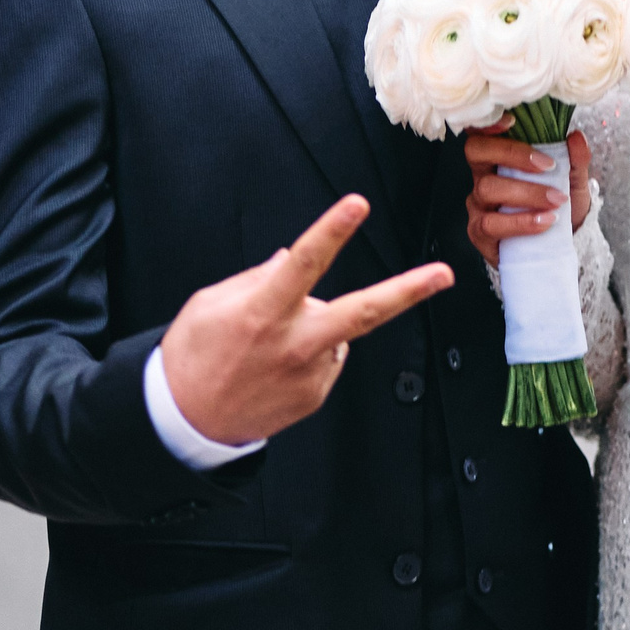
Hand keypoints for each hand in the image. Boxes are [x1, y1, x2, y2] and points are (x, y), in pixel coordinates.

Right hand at [160, 194, 451, 446]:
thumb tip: (288, 259)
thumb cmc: (193, 357)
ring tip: (266, 347)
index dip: (332, 231)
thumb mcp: (210, 304)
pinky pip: (326, 357)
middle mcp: (293, 344)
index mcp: (263, 311)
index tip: (357, 204)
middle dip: (407, 291)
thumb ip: (255, 278)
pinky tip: (275, 367)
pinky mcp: (315, 396)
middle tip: (444, 275)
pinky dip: (309, 351)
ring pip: (335, 329)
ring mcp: (309, 373)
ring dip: (316, 324)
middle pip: (362, 312)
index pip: (304, 262)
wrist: (185, 424)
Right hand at [463, 124, 591, 266]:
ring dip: (526, 193)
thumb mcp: (573, 181)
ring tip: (556, 201)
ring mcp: (478, 205)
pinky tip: (545, 222)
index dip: (488, 123)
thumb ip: (575, 160)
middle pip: (477, 152)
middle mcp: (482, 177)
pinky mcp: (479, 234)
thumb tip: (576, 137)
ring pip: (488, 189)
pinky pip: (491, 224)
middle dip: (514, 155)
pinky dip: (521, 222)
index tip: (512, 121)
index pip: (482, 132)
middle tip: (549, 166)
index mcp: (498, 157)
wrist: (559, 244)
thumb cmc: (557, 205)